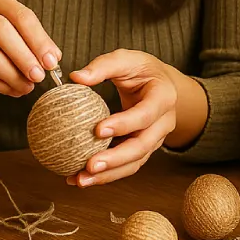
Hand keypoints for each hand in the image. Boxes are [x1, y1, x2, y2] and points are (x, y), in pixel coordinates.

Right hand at [0, 0, 60, 98]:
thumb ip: (33, 43)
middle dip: (24, 56)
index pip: (21, 15)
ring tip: (27, 87)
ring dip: (12, 74)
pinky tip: (12, 90)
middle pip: (2, 30)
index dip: (39, 40)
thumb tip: (53, 58)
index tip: (52, 62)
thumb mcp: (14, 36)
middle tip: (39, 76)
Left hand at [66, 50, 183, 186]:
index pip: (145, 115)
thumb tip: (76, 77)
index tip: (98, 130)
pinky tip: (80, 177)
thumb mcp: (127, 59)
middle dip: (115, 160)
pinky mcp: (142, 150)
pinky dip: (105, 175)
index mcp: (163, 98)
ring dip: (108, 175)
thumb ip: (103, 66)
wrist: (161, 84)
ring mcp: (154, 140)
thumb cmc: (143, 70)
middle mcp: (163, 123)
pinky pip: (125, 166)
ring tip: (80, 180)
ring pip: (134, 163)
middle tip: (89, 166)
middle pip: (142, 147)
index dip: (124, 124)